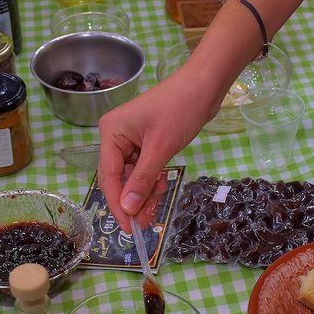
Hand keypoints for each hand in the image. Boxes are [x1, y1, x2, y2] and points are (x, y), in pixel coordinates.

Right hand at [97, 68, 219, 233]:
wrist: (205, 85)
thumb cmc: (181, 109)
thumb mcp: (161, 148)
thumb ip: (143, 180)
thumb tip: (127, 209)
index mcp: (111, 132)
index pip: (108, 176)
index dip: (117, 204)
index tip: (127, 227)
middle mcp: (116, 135)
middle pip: (118, 178)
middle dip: (131, 201)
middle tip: (144, 224)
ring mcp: (131, 138)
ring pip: (132, 176)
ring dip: (143, 193)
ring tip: (155, 209)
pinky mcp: (146, 141)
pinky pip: (143, 168)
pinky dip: (151, 181)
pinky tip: (162, 189)